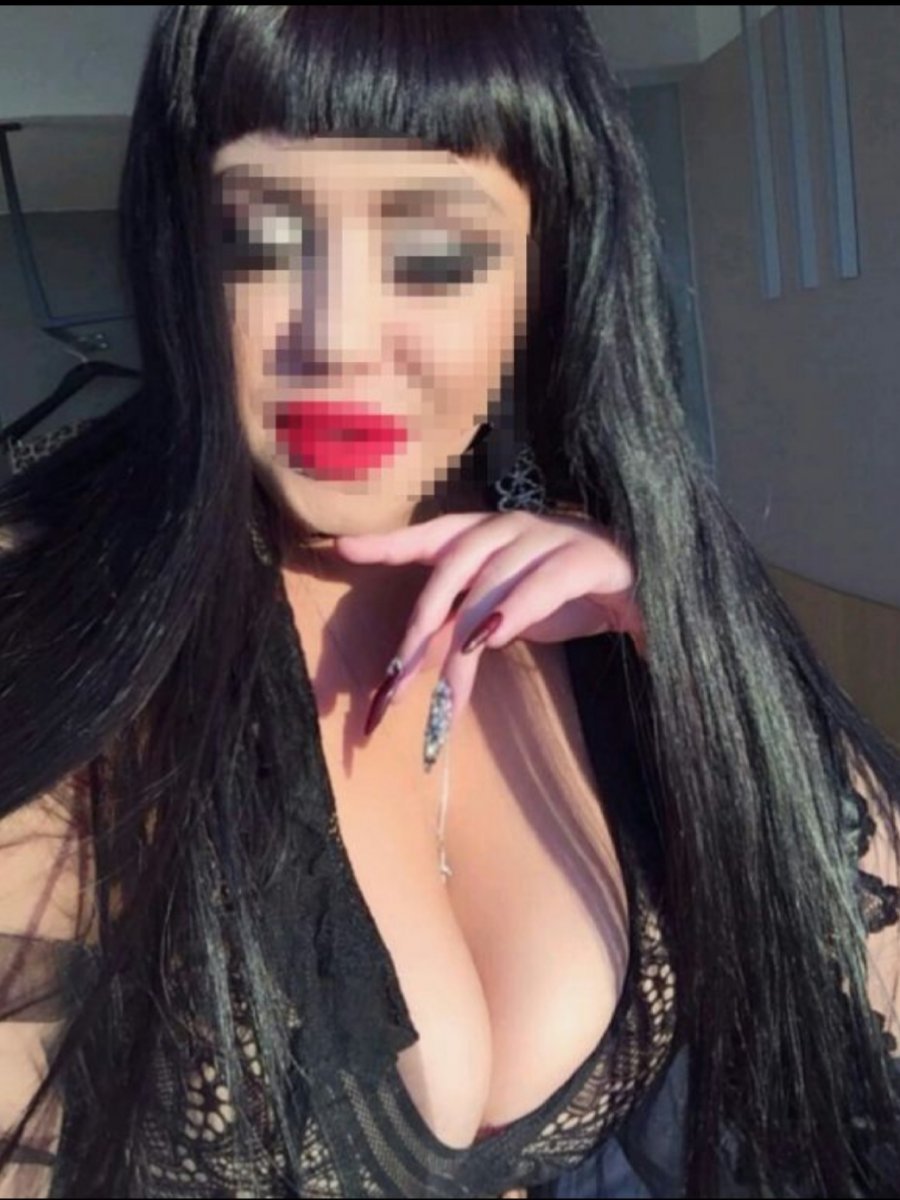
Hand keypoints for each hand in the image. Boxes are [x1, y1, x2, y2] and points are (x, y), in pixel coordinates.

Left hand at [334, 510, 645, 768]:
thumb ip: (462, 627)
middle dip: (421, 624)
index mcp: (490, 536)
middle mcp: (513, 527)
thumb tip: (415, 662)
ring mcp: (551, 537)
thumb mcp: (506, 612)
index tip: (342, 548)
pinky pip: (542, 583)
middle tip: (397, 679)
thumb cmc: (572, 595)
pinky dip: (514, 612)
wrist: (650, 590)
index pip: (433, 535)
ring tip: (446, 686)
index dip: (390, 541)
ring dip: (463, 636)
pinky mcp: (589, 559)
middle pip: (452, 566)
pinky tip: (494, 640)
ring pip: (490, 580)